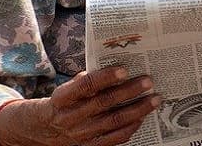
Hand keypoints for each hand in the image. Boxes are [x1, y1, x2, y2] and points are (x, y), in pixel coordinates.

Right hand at [0, 67, 160, 145]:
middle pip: (103, 104)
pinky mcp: (90, 145)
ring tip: (154, 99)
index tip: (124, 70)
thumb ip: (89, 78)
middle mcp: (70, 117)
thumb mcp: (70, 87)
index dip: (105, 78)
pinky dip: (131, 127)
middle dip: (129, 91)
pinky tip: (143, 117)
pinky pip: (114, 139)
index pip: (85, 86)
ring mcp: (80, 134)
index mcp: (63, 98)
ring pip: (113, 122)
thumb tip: (118, 64)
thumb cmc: (67, 100)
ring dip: (137, 110)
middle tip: (148, 81)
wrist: (47, 127)